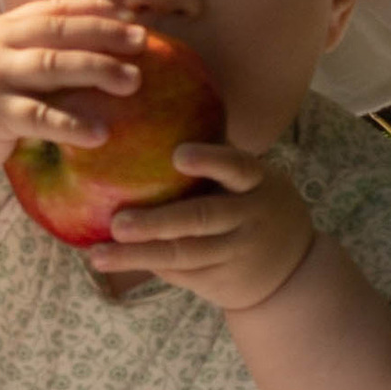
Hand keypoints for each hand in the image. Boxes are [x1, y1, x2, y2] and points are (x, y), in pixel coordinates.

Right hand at [0, 0, 151, 178]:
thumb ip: (28, 51)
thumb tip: (87, 51)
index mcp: (2, 27)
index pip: (54, 9)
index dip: (94, 9)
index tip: (129, 16)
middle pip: (61, 33)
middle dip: (106, 35)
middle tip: (144, 43)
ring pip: (54, 66)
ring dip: (98, 71)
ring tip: (133, 82)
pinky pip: (40, 116)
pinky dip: (72, 125)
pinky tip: (100, 134)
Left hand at [97, 147, 316, 313]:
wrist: (292, 272)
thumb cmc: (253, 204)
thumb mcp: (252, 179)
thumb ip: (217, 155)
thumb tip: (157, 107)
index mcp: (257, 183)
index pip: (237, 167)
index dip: (210, 160)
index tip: (178, 155)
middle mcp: (248, 219)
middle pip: (202, 219)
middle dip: (158, 223)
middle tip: (118, 223)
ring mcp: (235, 254)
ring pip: (184, 255)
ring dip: (138, 256)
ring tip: (98, 255)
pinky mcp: (220, 282)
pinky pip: (180, 273)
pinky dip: (146, 265)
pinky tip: (111, 260)